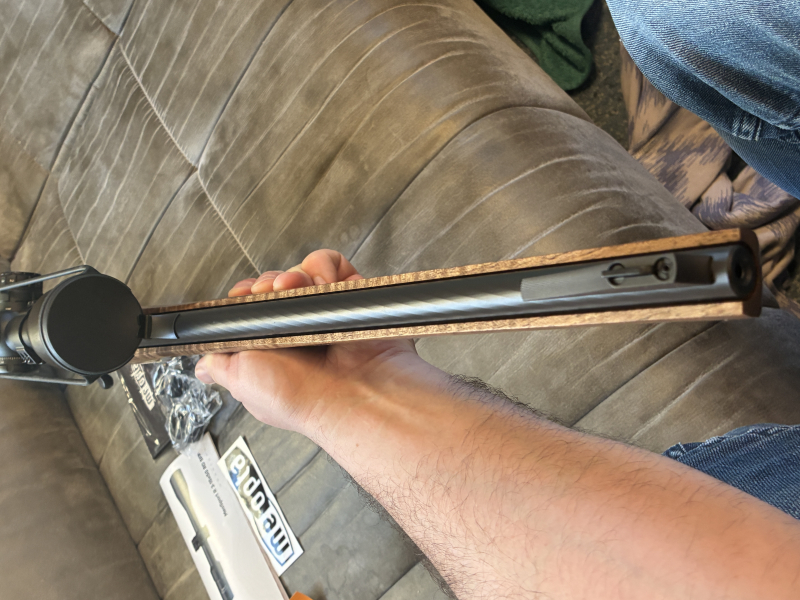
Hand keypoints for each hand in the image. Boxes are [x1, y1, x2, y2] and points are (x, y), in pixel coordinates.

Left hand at [194, 250, 425, 436]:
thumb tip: (202, 367)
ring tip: (295, 290)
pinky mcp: (350, 298)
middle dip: (269, 283)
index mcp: (272, 345)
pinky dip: (326, 268)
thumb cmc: (298, 395)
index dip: (245, 295)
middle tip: (268, 294)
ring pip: (302, 272)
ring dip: (296, 275)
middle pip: (277, 282)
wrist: (349, 394)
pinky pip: (334, 266)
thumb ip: (220, 365)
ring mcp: (325, 312)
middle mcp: (298, 327)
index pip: (252, 304)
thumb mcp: (241, 381)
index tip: (243, 297)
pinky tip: (322, 286)